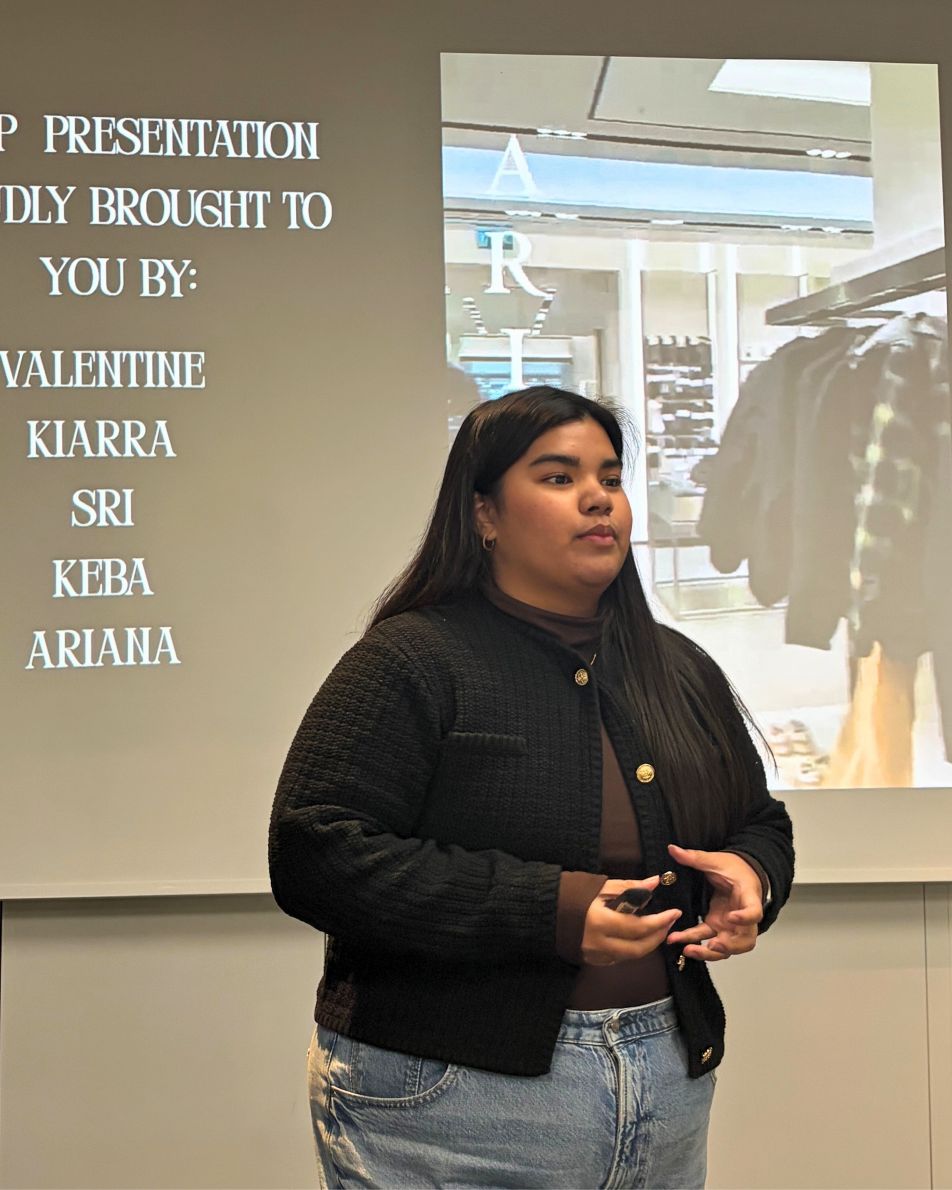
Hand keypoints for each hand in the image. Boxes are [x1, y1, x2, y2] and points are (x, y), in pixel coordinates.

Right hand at [581, 875, 681, 966]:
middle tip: (669, 923)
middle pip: (638, 949)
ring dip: (647, 944)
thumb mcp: (600, 886)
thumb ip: (629, 887)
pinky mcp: (591, 961)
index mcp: (601, 922)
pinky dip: (631, 949)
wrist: (542, 910)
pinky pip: (618, 959)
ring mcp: (595, 956)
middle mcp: (599, 944)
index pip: (639, 927)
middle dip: (658, 937)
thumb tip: (654, 883)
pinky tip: (636, 937)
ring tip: (657, 929)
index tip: (675, 912)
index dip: (660, 921)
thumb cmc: (571, 893)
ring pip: (630, 956)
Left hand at [664, 844, 762, 962]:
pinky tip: (679, 942)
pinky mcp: (718, 926)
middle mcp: (742, 917)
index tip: (731, 917)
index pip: (754, 912)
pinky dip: (696, 944)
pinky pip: (709, 941)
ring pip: (727, 947)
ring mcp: (731, 924)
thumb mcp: (716, 860)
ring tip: (688, 950)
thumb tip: (673, 849)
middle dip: (729, 946)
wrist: (740, 873)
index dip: (745, 918)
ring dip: (709, 953)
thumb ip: (696, 857)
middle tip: (711, 945)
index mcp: (748, 897)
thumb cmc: (735, 868)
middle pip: (745, 940)